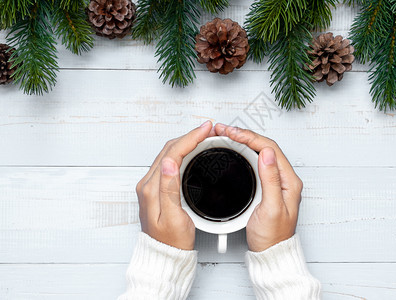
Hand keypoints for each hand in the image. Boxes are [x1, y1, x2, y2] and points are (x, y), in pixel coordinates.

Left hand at [135, 121, 214, 249]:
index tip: (204, 130)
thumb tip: (170, 163)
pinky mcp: (156, 189)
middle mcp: (148, 185)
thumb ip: (169, 189)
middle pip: (169, 150)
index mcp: (152, 189)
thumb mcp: (174, 217)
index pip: (172, 153)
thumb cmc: (172, 241)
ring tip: (202, 136)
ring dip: (185, 142)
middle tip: (207, 129)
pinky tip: (190, 151)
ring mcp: (151, 186)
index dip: (190, 138)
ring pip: (168, 154)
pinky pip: (168, 162)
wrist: (164, 254)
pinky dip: (181, 152)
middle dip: (189, 136)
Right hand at [215, 124, 301, 251]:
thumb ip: (271, 180)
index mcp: (289, 181)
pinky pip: (255, 162)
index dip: (249, 137)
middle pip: (264, 147)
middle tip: (224, 130)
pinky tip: (234, 150)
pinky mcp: (267, 185)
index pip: (270, 148)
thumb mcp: (271, 208)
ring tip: (225, 135)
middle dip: (243, 135)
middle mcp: (284, 178)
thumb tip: (267, 153)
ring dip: (242, 142)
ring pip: (259, 152)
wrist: (270, 252)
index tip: (232, 133)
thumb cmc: (272, 236)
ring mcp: (276, 181)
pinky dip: (243, 153)